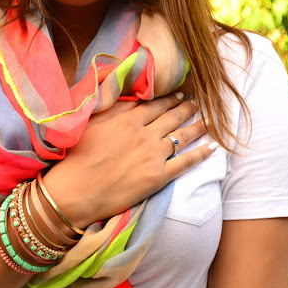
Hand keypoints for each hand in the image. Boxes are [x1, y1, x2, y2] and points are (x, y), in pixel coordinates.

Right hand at [42, 92, 217, 227]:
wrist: (75, 192)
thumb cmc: (77, 158)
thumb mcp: (92, 125)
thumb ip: (114, 110)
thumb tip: (132, 99)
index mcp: (128, 120)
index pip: (156, 106)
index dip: (170, 100)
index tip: (180, 95)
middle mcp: (145, 134)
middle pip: (173, 118)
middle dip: (187, 109)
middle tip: (198, 104)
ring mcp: (154, 156)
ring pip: (183, 136)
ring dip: (198, 127)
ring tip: (209, 121)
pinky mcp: (158, 177)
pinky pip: (186, 163)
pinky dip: (201, 154)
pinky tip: (212, 148)